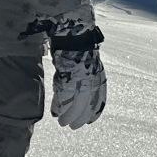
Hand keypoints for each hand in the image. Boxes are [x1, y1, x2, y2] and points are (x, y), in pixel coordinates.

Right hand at [25, 9, 106, 128]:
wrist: (74, 29)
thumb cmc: (77, 43)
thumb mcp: (84, 62)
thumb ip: (83, 75)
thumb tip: (73, 87)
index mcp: (98, 74)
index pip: (99, 98)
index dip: (94, 110)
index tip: (90, 121)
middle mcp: (92, 78)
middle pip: (88, 104)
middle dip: (81, 117)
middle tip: (74, 127)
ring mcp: (81, 77)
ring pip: (77, 103)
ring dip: (70, 115)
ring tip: (64, 124)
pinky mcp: (69, 75)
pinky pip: (65, 96)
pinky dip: (60, 106)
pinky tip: (56, 114)